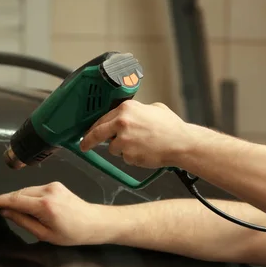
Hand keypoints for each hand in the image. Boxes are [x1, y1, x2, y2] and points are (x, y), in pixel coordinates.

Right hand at [0, 182, 111, 245]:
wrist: (94, 222)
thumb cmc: (71, 233)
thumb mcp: (45, 234)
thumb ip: (23, 221)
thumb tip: (6, 212)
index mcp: (45, 205)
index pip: (15, 200)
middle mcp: (47, 191)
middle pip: (18, 193)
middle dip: (4, 199)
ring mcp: (52, 185)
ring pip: (25, 190)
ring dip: (16, 198)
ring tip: (9, 209)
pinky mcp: (55, 184)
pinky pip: (34, 189)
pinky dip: (26, 196)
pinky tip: (26, 205)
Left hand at [79, 100, 194, 167]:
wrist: (181, 143)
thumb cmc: (170, 127)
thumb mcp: (152, 108)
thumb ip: (135, 111)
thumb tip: (125, 116)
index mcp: (126, 109)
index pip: (101, 118)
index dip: (93, 127)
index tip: (88, 133)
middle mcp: (122, 122)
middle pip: (97, 133)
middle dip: (88, 141)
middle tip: (84, 146)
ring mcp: (124, 140)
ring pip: (113, 148)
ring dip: (121, 149)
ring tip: (140, 145)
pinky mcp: (128, 155)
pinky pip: (125, 158)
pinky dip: (132, 157)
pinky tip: (144, 152)